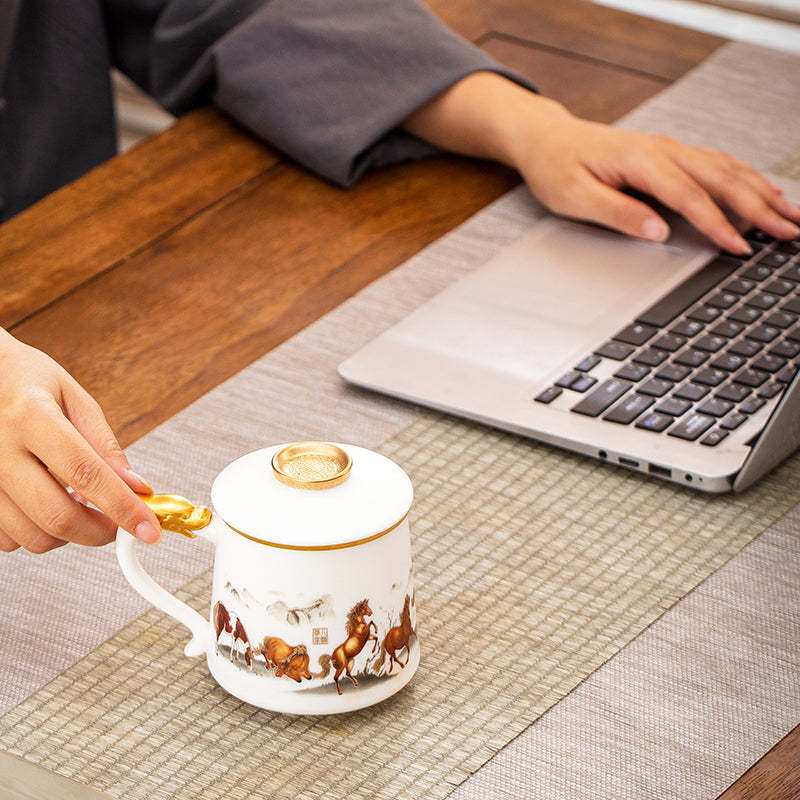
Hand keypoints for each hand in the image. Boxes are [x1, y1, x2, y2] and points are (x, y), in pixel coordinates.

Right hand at [0, 329, 161, 552]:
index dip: (122, 507)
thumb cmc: (23, 380)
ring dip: (69, 535)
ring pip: (32, 536)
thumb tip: (135, 487)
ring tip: (79, 506)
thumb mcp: (71, 395)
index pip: (86, 473)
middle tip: (118, 524)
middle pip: (57, 516)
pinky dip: (36, 533)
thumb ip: (104, 444)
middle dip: (100, 532)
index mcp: (30, 415)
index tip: (148, 528)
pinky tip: (45, 506)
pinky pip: (7, 540)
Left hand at [402, 72, 799, 251]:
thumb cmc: (555, 168)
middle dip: (760, 207)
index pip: (689, 197)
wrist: (547, 139)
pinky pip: (717, 163)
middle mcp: (662, 149)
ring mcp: (669, 148)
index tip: (740, 248)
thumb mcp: (575, 197)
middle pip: (722, 179)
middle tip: (790, 232)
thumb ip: (618, 213)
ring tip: (792, 214)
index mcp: (641, 161)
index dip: (718, 225)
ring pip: (727, 168)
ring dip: (762, 191)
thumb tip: (657, 230)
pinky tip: (763, 190)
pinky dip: (746, 178)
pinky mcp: (669, 153)